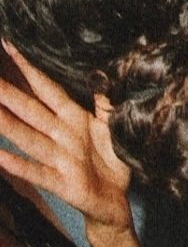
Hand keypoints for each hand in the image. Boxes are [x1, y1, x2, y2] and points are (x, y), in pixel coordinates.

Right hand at [0, 44, 131, 234]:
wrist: (117, 199)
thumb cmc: (113, 159)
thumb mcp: (114, 125)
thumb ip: (105, 100)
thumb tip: (101, 70)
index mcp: (74, 117)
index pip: (47, 88)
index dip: (29, 68)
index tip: (11, 47)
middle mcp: (62, 135)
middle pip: (30, 109)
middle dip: (7, 93)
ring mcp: (59, 159)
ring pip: (28, 137)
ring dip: (7, 124)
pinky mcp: (63, 183)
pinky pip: (39, 173)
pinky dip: (20, 166)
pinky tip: (1, 157)